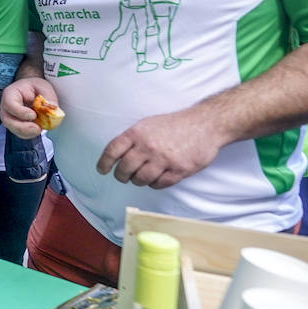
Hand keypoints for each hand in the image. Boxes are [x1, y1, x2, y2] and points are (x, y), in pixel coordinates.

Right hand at [0, 76, 58, 138]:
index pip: (10, 104)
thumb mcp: (43, 86)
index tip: (33, 115)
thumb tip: (53, 107)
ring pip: (13, 129)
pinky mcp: (15, 125)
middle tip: (37, 128)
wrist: (31, 91)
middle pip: (8, 120)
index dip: (20, 112)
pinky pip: (19, 133)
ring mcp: (9, 117)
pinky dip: (29, 134)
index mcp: (10, 94)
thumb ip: (48, 96)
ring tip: (39, 129)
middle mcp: (6, 107)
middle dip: (23, 127)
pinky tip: (37, 130)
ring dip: (27, 132)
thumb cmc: (34, 87)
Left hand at [97, 109, 224, 188]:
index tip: (102, 170)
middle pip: (124, 169)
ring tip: (140, 177)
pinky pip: (159, 184)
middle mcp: (148, 146)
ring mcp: (164, 159)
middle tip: (123, 177)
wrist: (205, 124)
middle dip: (121, 176)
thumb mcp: (148, 124)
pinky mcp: (179, 170)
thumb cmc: (175, 124)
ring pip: (140, 179)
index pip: (112, 150)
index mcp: (137, 133)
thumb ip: (132, 139)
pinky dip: (155, 184)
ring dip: (138, 181)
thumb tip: (116, 156)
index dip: (104, 163)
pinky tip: (156, 178)